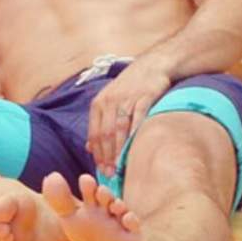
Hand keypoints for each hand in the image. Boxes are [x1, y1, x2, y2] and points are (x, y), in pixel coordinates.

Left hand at [86, 61, 171, 177]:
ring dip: (119, 150)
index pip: (94, 133)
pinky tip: (136, 150)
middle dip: (107, 156)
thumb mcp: (108, 101)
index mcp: (99, 103)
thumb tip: (89, 148)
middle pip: (105, 134)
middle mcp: (110, 102)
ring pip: (120, 129)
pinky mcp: (144, 99)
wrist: (152, 66)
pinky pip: (138, 120)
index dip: (97, 154)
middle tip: (110, 174)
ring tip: (121, 168)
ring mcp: (127, 100)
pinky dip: (135, 136)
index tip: (100, 170)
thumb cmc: (129, 87)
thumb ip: (99, 124)